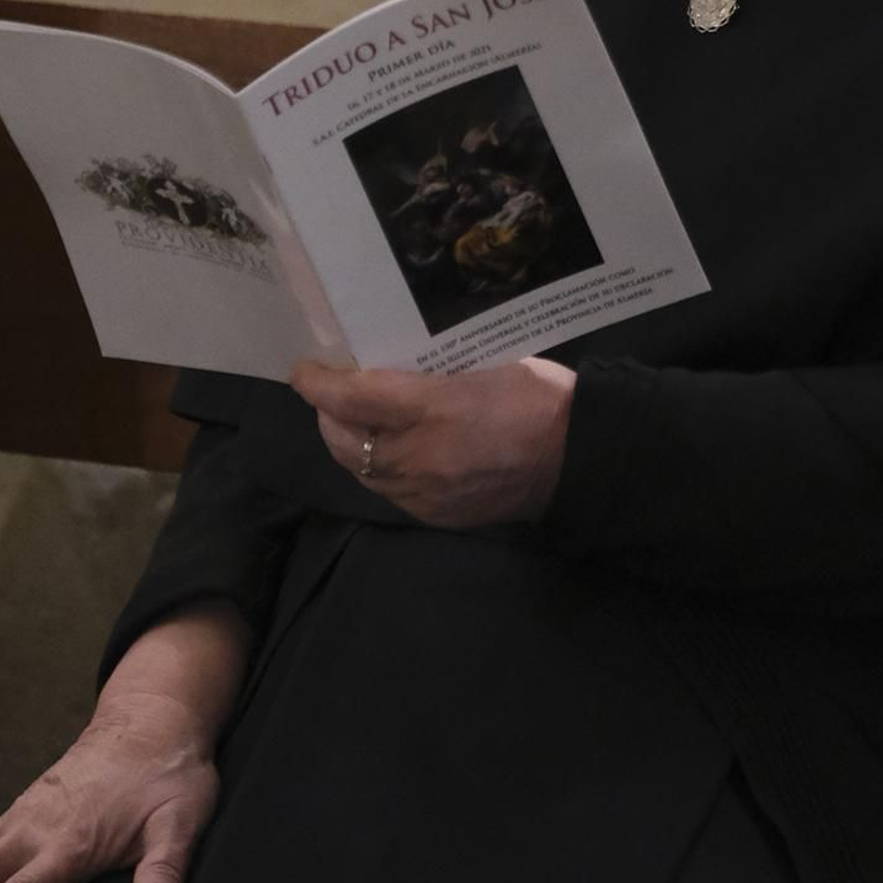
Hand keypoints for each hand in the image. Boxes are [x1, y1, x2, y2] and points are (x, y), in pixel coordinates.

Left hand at [291, 357, 574, 526]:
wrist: (579, 458)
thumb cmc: (538, 398)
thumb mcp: (484, 364)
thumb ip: (431, 376)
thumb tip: (392, 374)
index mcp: (434, 409)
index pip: (353, 397)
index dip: (320, 384)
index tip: (303, 371)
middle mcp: (420, 457)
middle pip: (346, 441)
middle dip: (327, 415)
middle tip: (331, 391)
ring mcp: (427, 494)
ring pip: (362, 472)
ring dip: (349, 444)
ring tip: (356, 420)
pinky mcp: (438, 517)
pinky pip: (390, 492)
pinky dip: (378, 469)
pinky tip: (390, 451)